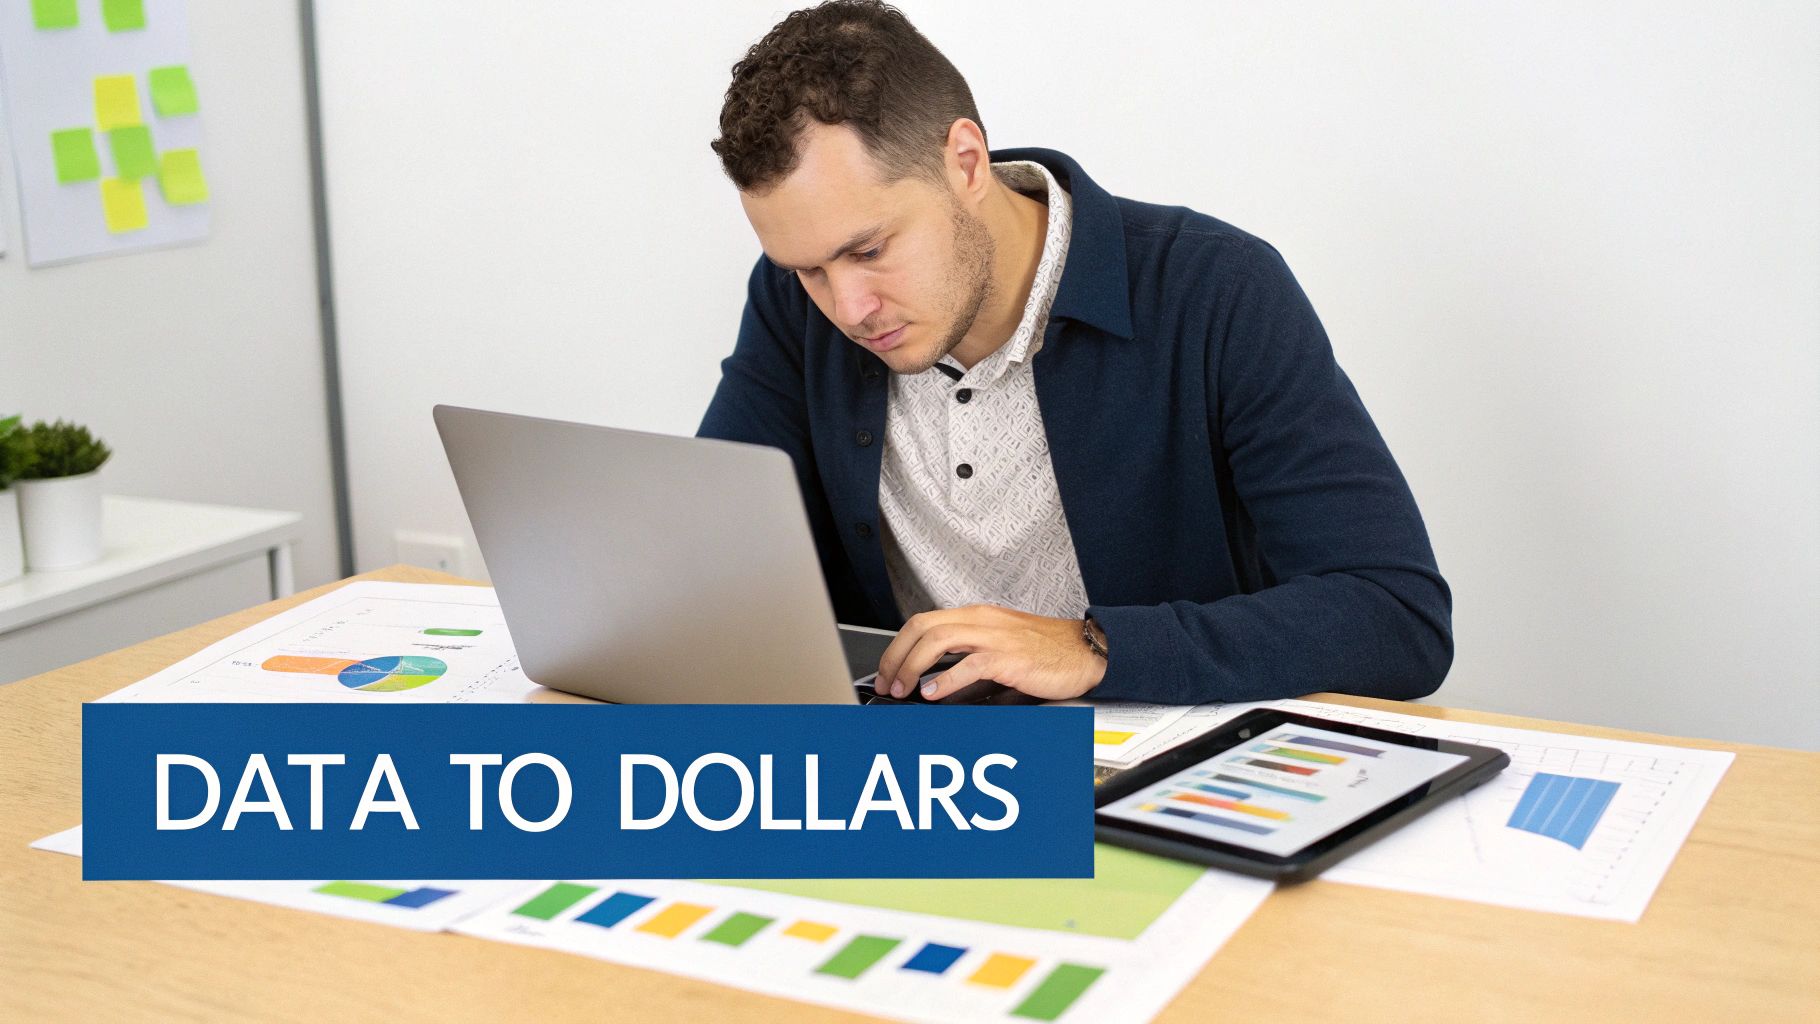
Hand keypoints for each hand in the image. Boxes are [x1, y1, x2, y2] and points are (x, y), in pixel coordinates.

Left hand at [876, 605, 1105, 701]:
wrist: (1087, 650)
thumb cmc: (1048, 650)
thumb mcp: (1001, 643)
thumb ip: (968, 653)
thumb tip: (934, 676)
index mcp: (977, 616)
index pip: (923, 622)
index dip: (898, 646)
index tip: (887, 669)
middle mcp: (982, 621)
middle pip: (922, 627)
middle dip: (896, 654)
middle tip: (887, 681)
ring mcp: (995, 637)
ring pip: (938, 639)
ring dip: (912, 665)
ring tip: (903, 687)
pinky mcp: (1010, 658)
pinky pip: (970, 664)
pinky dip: (946, 680)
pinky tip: (933, 693)